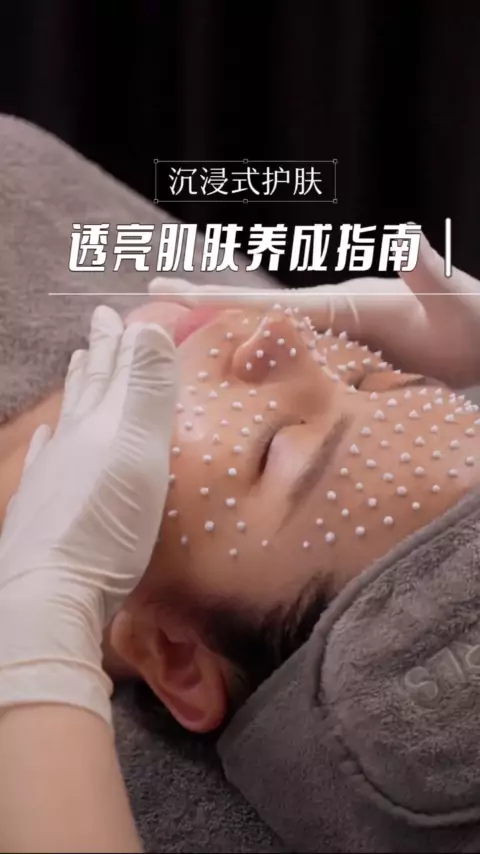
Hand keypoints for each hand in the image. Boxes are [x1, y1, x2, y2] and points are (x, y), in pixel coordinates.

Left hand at [0, 306, 177, 722]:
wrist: (48, 594)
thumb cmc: (104, 524)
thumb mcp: (138, 449)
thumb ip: (146, 389)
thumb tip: (147, 325)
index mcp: (99, 425)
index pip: (112, 372)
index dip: (118, 342)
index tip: (114, 314)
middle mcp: (70, 443)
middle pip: (87, 391)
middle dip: (98, 358)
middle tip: (98, 330)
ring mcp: (51, 477)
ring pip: (67, 422)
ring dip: (77, 393)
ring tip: (79, 370)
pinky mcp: (42, 512)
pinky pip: (46, 462)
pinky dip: (51, 443)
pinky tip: (46, 442)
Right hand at [148, 233, 479, 387]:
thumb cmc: (474, 323)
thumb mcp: (453, 302)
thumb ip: (430, 275)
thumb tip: (408, 237)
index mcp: (342, 304)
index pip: (267, 303)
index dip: (217, 300)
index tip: (164, 291)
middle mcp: (330, 317)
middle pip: (254, 319)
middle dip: (201, 314)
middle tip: (145, 310)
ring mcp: (336, 341)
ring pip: (268, 345)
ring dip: (222, 343)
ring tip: (172, 350)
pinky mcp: (345, 364)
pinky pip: (291, 370)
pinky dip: (256, 372)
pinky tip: (236, 386)